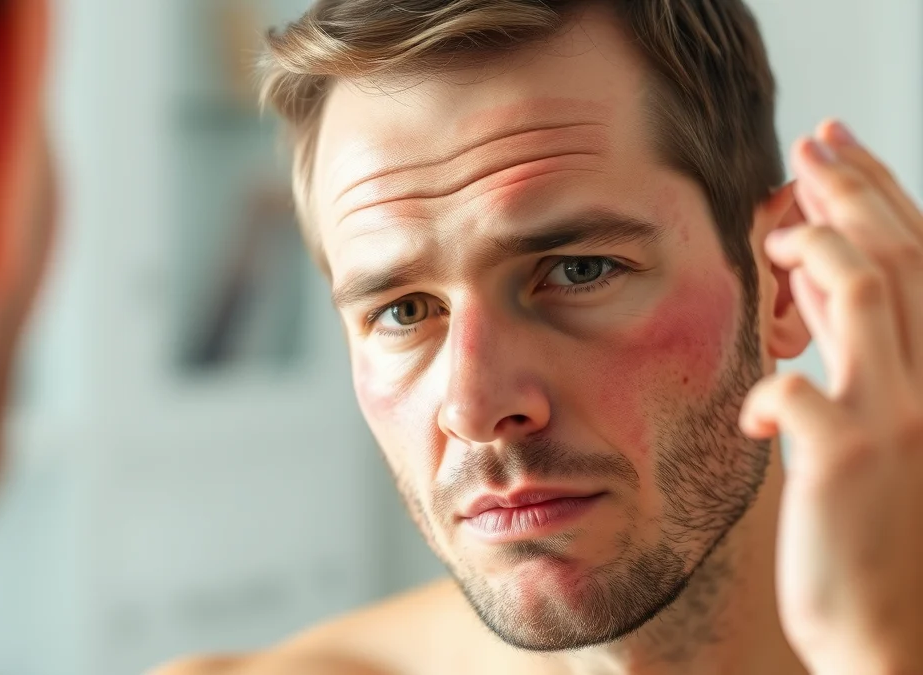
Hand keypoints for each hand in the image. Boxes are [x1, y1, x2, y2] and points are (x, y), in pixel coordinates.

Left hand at [740, 120, 922, 674]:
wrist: (897, 641)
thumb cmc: (880, 534)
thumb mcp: (880, 427)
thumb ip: (854, 353)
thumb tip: (812, 281)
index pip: (921, 259)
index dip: (879, 194)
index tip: (836, 148)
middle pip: (903, 256)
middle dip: (854, 188)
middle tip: (810, 143)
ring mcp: (900, 420)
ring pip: (871, 291)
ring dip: (820, 249)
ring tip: (777, 237)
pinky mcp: (850, 461)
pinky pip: (802, 392)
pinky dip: (770, 390)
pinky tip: (755, 418)